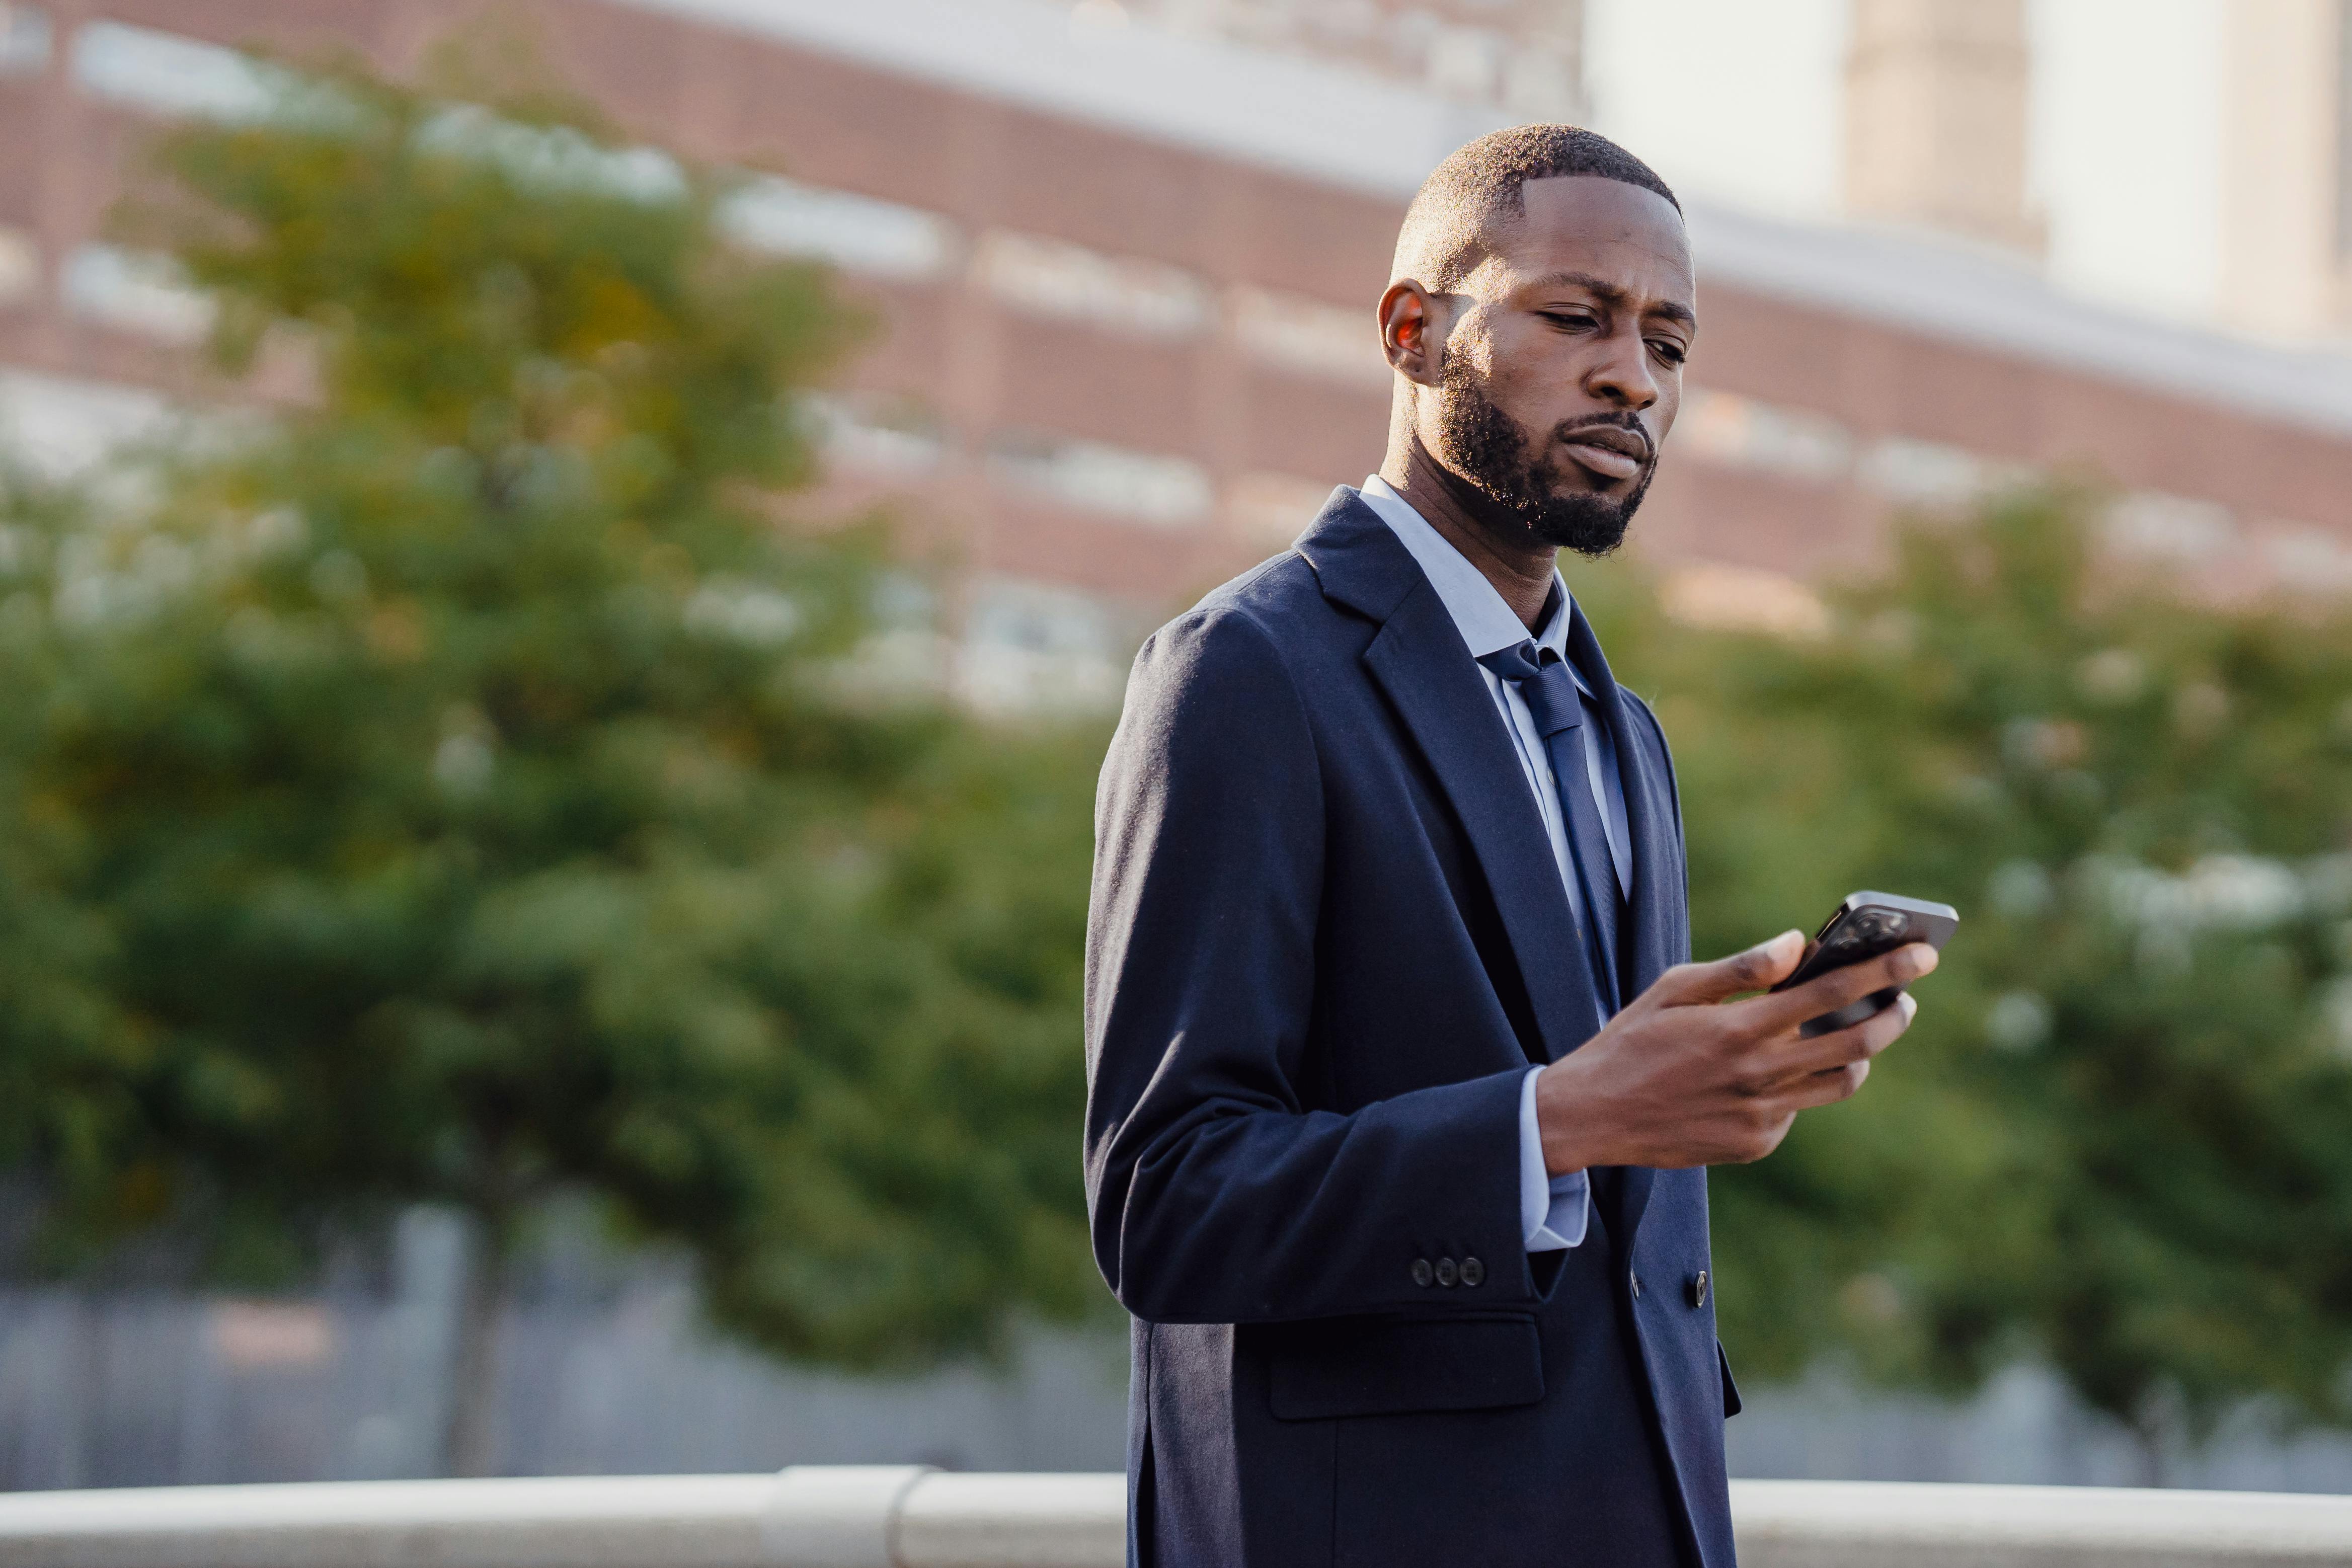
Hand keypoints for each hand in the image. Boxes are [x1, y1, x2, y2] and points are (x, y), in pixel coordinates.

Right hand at [1534, 930, 1935, 1171]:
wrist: (1592, 1115)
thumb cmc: (1631, 1041)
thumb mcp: (1674, 989)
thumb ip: (1739, 968)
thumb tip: (1797, 943)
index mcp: (1738, 1028)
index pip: (1831, 993)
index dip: (1883, 971)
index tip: (1922, 955)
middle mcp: (1758, 1075)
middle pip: (1856, 1044)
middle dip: (1893, 1013)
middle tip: (1904, 997)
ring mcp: (1761, 1115)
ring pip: (1840, 1083)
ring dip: (1860, 1053)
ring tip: (1855, 1032)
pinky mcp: (1756, 1143)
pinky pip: (1798, 1108)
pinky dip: (1799, 1083)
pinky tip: (1771, 1071)